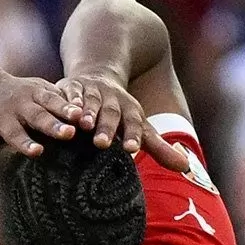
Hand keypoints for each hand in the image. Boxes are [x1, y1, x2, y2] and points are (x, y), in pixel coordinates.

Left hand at [0, 74, 81, 176]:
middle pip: (37, 115)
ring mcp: (33, 93)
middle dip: (53, 124)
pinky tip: (90, 109)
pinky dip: (75, 100)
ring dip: (67, 109)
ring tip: (83, 118)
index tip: (37, 152)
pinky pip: (62, 93)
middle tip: (69, 133)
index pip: (14, 132)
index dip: (25, 142)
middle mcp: (19, 104)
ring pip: (52, 101)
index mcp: (1, 118)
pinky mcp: (45, 86)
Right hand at [57, 71, 188, 171]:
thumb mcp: (141, 126)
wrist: (99, 76)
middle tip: (101, 143)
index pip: (134, 124)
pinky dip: (64, 102)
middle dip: (107, 127)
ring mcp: (91, 92)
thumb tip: (186, 169)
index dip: (132, 136)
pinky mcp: (72, 87)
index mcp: (130, 111)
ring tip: (80, 127)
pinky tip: (58, 112)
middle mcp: (112, 100)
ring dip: (86, 113)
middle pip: (112, 114)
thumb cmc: (121, 114)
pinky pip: (68, 95)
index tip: (131, 150)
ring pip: (90, 102)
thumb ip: (160, 149)